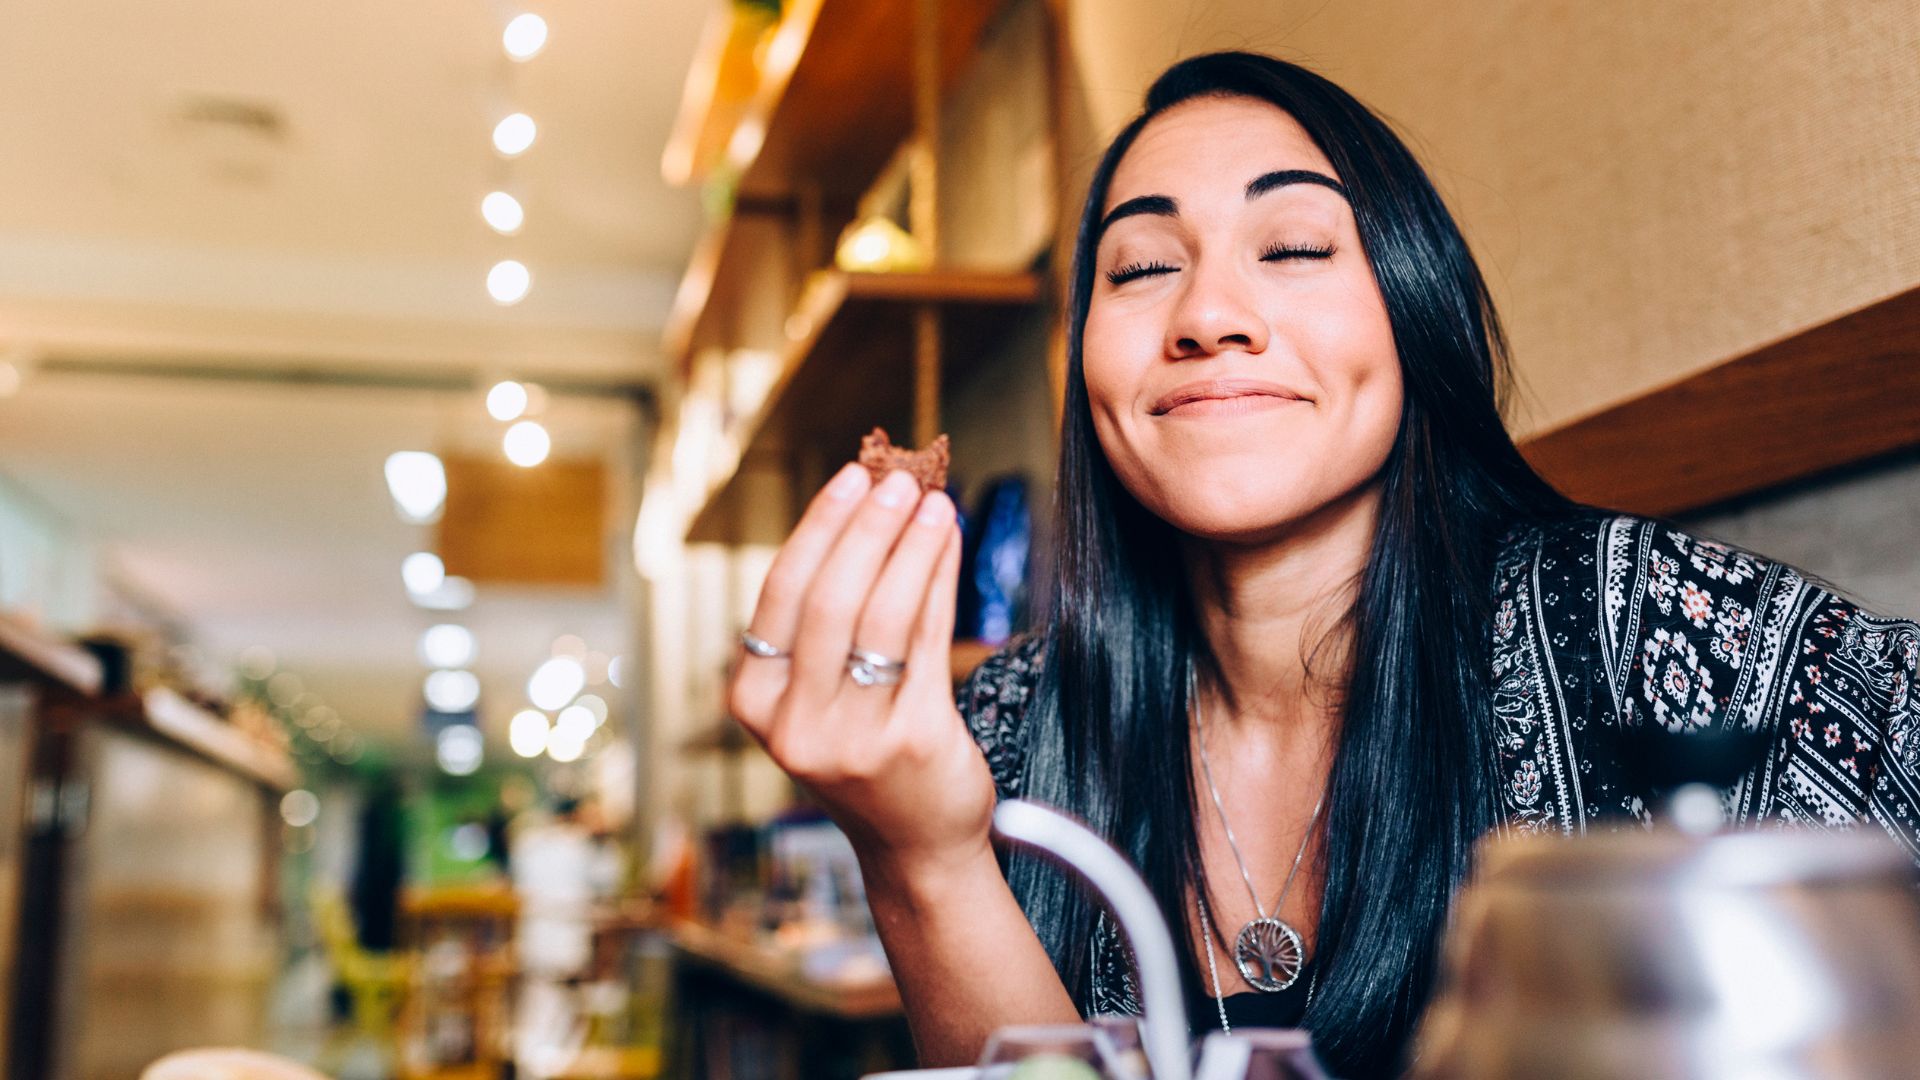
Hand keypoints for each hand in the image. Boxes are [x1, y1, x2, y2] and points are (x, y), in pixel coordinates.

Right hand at [727, 464, 996, 877]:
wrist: (916, 844)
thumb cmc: (868, 751)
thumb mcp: (821, 693)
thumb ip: (829, 618)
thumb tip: (870, 507)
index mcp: (755, 702)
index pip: (782, 596)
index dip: (819, 528)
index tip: (852, 479)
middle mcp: (794, 724)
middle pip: (830, 601)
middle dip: (867, 530)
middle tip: (898, 481)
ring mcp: (851, 738)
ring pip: (882, 618)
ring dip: (911, 549)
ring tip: (935, 503)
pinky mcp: (911, 741)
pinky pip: (928, 642)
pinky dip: (940, 583)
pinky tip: (949, 547)